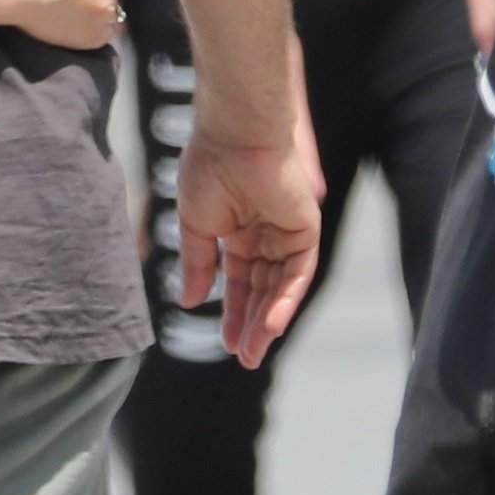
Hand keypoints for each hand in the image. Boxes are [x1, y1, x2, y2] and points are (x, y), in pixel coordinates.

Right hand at [178, 100, 329, 369]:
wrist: (234, 136)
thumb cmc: (210, 169)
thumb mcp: (195, 226)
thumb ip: (196, 265)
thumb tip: (189, 302)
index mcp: (239, 231)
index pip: (240, 281)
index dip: (233, 312)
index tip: (226, 342)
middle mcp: (266, 235)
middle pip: (263, 290)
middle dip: (253, 324)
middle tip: (244, 358)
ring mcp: (287, 232)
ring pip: (281, 287)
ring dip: (269, 320)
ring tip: (254, 351)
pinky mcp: (305, 228)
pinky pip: (299, 273)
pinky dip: (286, 300)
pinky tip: (272, 325)